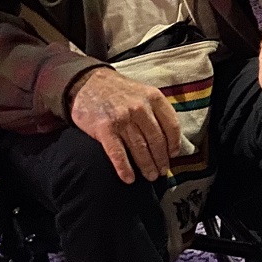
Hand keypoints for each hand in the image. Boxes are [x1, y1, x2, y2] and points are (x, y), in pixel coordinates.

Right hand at [68, 67, 181, 183]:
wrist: (87, 83)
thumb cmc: (118, 91)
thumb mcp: (143, 92)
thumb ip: (156, 110)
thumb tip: (169, 137)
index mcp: (153, 98)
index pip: (171, 126)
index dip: (174, 144)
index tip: (173, 155)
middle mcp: (140, 108)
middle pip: (157, 140)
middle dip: (161, 159)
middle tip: (162, 171)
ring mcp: (122, 118)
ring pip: (140, 149)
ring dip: (147, 166)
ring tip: (150, 176)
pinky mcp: (105, 129)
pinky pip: (118, 153)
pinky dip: (125, 168)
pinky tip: (129, 178)